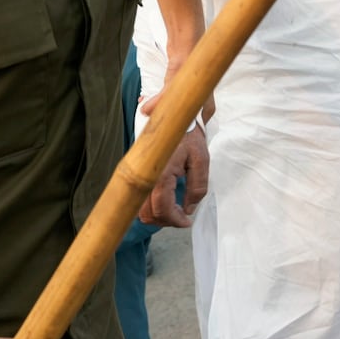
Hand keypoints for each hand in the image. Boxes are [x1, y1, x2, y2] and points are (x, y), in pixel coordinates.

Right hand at [137, 101, 209, 227]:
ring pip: (140, 207)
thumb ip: (197, 188)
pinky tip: (167, 201)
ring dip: (157, 215)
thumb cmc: (189, 136)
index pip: (161, 208)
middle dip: (165, 220)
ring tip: (175, 210)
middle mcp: (145, 176)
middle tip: (182, 217)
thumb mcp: (201, 161)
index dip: (174, 221)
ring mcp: (139, 173)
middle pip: (146, 213)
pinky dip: (151, 205)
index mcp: (161, 173)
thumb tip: (188, 209)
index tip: (186, 222)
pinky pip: (140, 197)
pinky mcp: (138, 171)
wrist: (175, 116)